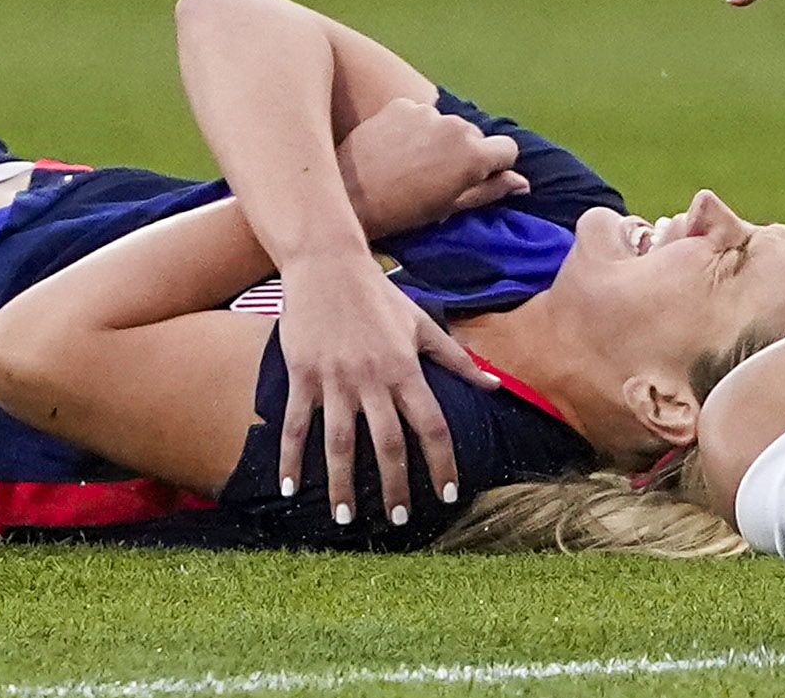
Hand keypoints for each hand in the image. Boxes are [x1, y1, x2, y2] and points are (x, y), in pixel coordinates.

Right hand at [275, 255, 499, 524]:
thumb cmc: (379, 295)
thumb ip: (457, 359)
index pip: (431, 426)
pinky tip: (290, 488)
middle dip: (395, 485)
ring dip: (342, 484)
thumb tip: (494, 386)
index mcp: (405, 368)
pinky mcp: (302, 375)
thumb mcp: (423, 324)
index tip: (449, 495)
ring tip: (346, 519)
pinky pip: (295, 425)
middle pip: (387, 443)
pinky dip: (291, 459)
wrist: (328, 264)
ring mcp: (334, 379)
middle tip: (399, 519)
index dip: (442, 463)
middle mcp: (371, 379)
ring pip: (339, 443)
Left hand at [336, 97, 528, 236]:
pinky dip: (415, 127)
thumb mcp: (452, 207)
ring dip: (439, 139)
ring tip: (414, 162)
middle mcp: (456, 125)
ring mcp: (427, 111)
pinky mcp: (401, 104)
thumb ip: (491, 190)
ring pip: (447, 124)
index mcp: (474, 154)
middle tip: (438, 176)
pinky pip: (420, 113)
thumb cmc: (404, 212)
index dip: (495, 166)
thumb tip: (522, 183)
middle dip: (464, 152)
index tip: (476, 180)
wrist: (349, 197)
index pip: (507, 149)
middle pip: (475, 136)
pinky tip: (396, 148)